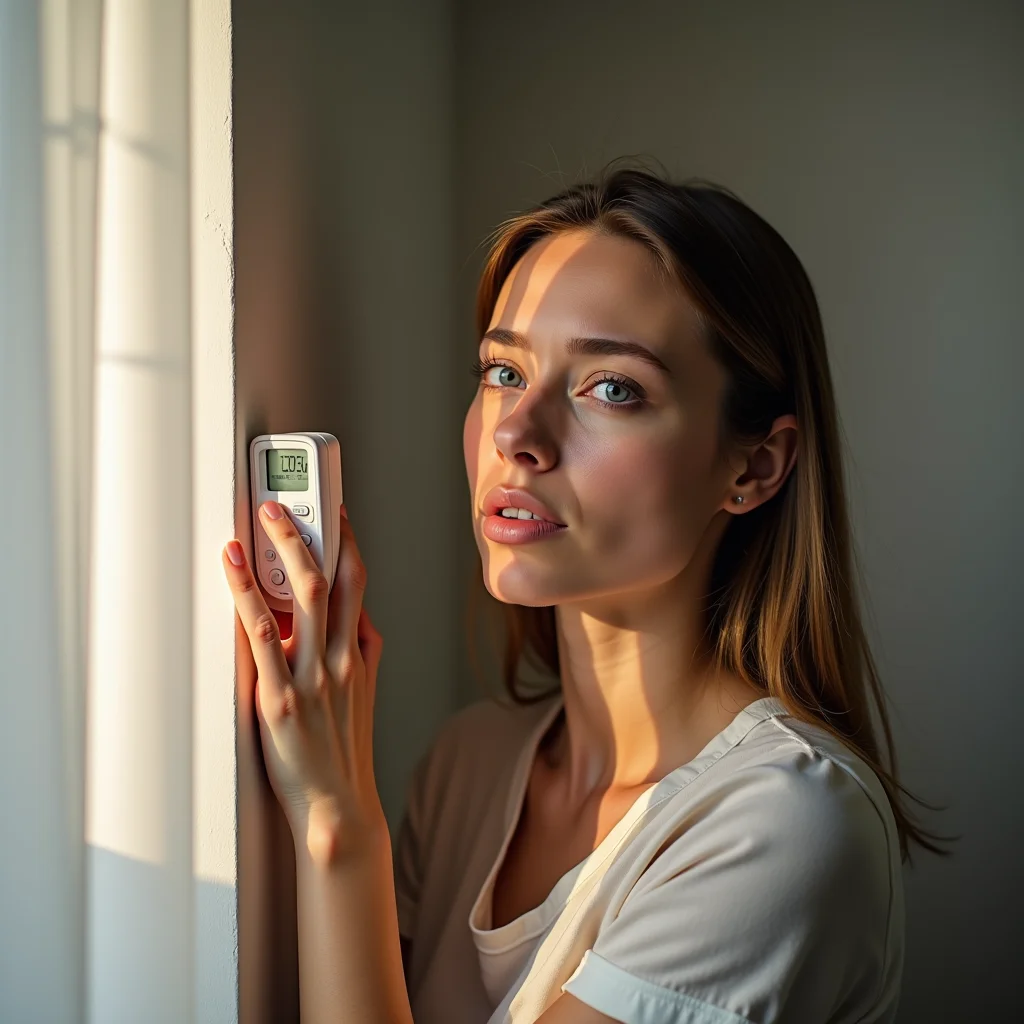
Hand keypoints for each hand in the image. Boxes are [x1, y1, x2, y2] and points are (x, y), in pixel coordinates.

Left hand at [222, 501, 386, 865]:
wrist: (337, 803)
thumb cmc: (344, 749)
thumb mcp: (364, 691)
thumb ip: (362, 649)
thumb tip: (357, 615)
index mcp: (359, 652)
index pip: (359, 583)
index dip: (348, 541)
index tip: (336, 512)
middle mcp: (341, 657)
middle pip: (333, 578)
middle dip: (311, 531)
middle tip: (287, 503)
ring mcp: (312, 676)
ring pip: (305, 595)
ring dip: (281, 550)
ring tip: (260, 520)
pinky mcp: (280, 697)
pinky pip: (264, 634)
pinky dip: (247, 594)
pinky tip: (233, 568)